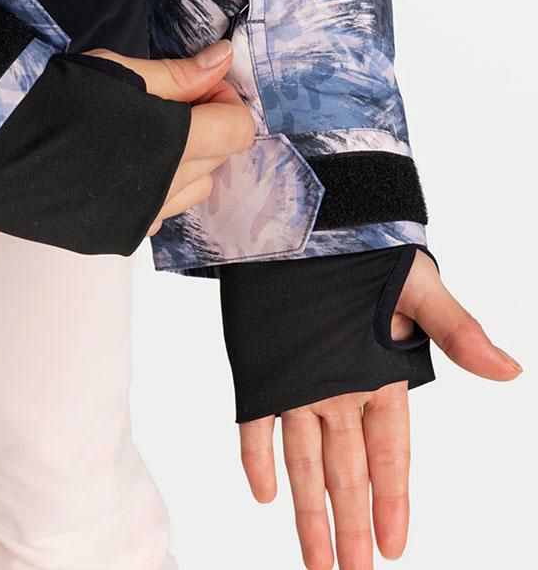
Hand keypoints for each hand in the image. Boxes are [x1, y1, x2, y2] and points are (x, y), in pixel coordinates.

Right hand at [87, 41, 254, 234]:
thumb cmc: (54, 99)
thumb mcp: (120, 72)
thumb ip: (180, 74)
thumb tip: (223, 59)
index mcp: (170, 143)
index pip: (237, 131)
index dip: (228, 103)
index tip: (204, 86)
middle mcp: (163, 188)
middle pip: (221, 160)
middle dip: (210, 128)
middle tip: (175, 104)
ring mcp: (142, 217)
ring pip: (196, 190)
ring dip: (191, 162)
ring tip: (152, 138)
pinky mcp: (120, 235)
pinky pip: (163, 213)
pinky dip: (161, 190)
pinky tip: (129, 168)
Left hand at [239, 249, 522, 569]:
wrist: (316, 230)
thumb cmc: (374, 257)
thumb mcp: (421, 292)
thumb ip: (458, 332)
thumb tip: (509, 369)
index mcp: (381, 376)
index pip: (391, 453)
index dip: (392, 500)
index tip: (393, 546)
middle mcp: (340, 390)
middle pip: (348, 470)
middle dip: (351, 523)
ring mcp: (299, 382)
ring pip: (304, 459)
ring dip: (308, 508)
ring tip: (314, 559)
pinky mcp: (263, 369)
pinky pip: (257, 422)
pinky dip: (258, 457)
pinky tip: (263, 493)